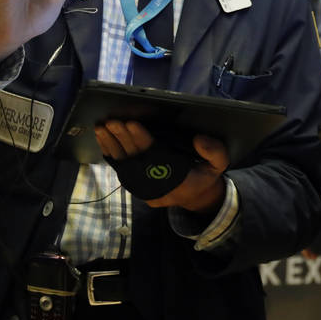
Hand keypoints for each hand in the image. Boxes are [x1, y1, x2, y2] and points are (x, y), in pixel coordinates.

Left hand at [96, 120, 228, 214]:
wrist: (195, 197)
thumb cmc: (205, 176)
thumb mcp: (219, 165)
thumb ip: (214, 151)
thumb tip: (198, 138)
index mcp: (178, 181)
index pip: (156, 159)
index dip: (143, 140)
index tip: (132, 123)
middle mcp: (158, 188)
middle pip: (136, 161)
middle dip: (123, 140)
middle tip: (112, 122)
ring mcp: (144, 190)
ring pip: (124, 166)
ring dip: (111, 146)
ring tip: (101, 128)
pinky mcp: (136, 186)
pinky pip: (121, 170)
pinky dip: (111, 154)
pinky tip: (103, 139)